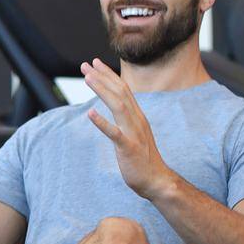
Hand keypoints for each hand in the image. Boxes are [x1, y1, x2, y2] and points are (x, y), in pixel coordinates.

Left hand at [81, 58, 173, 199]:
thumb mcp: (134, 133)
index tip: (95, 63)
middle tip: (86, 64)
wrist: (157, 181)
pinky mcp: (128, 148)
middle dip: (103, 77)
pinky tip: (89, 114)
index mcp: (137, 116)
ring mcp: (134, 133)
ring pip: (118, 107)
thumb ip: (126, 119)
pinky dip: (102, 123)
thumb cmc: (142, 158)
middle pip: (120, 92)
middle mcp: (137, 120)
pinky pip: (114, 134)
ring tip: (88, 78)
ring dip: (102, 91)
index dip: (109, 75)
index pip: (123, 89)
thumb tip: (116, 105)